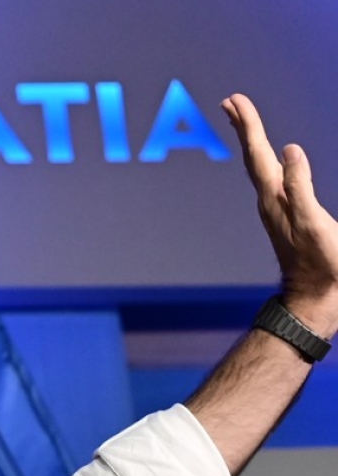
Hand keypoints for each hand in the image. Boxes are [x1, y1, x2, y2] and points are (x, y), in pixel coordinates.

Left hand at [222, 94, 337, 336]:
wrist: (318, 296)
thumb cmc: (323, 263)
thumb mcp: (314, 223)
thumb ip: (301, 186)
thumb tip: (288, 150)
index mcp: (276, 197)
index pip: (258, 153)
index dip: (248, 125)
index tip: (235, 100)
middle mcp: (270, 200)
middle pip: (253, 156)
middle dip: (244, 127)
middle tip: (231, 102)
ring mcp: (277, 208)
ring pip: (260, 167)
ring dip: (252, 141)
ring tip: (244, 121)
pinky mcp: (286, 215)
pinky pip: (271, 179)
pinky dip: (267, 161)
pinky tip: (271, 161)